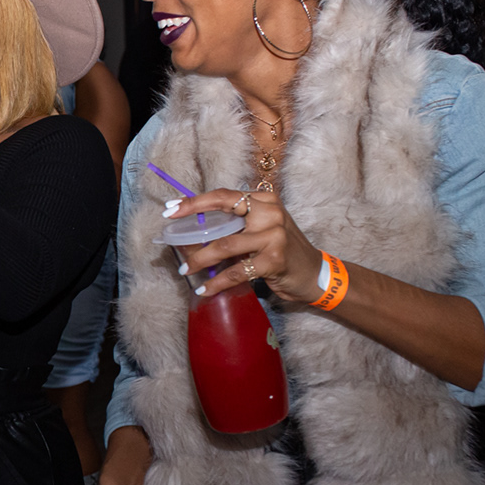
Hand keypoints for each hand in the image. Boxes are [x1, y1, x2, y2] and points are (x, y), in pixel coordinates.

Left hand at [165, 187, 322, 303]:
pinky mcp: (274, 260)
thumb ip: (233, 227)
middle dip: (192, 224)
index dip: (195, 201)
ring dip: (200, 260)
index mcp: (264, 201)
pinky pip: (236, 271)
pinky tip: (204, 289)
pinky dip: (216, 282)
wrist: (314, 274)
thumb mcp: (259, 232)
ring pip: (225, 245)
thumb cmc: (281, 251)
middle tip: (170, 237)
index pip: (224, 195)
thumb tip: (191, 234)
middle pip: (222, 213)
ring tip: (185, 269)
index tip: (170, 208)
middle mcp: (270, 213)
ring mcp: (274, 235)